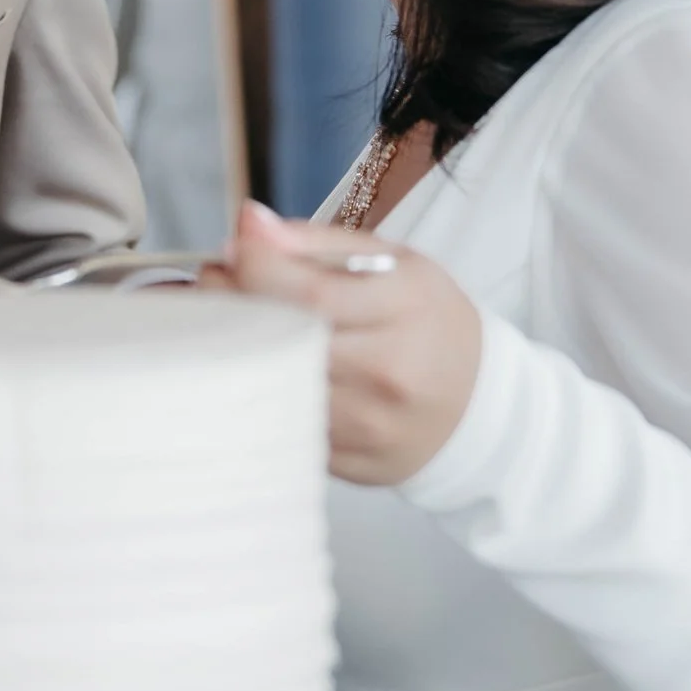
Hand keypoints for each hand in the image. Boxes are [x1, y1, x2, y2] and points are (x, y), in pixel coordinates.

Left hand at [209, 202, 482, 486]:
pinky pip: (279, 421)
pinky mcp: (343, 464)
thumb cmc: (426, 321)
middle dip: (230, 303)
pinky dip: (255, 389)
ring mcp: (365, 427)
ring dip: (232, 347)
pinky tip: (256, 364)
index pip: (309, 293)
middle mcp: (387, 374)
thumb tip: (247, 226)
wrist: (477, 406)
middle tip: (214, 280)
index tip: (231, 249)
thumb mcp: (394, 262)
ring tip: (231, 319)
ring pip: (271, 384)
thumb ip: (317, 242)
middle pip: (282, 339)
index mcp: (406, 308)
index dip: (252, 266)